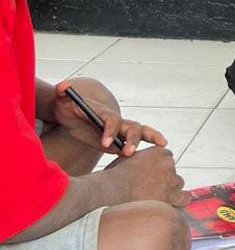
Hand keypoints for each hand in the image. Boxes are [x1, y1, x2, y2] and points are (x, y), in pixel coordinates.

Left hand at [52, 79, 166, 155]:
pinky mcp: (115, 142)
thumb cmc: (68, 105)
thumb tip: (63, 86)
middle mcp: (115, 122)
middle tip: (127, 153)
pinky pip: (131, 146)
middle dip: (135, 139)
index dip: (111, 131)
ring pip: (141, 133)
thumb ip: (62, 91)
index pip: (113, 120)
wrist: (73, 111)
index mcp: (103, 113)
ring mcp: (118, 132)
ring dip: (150, 139)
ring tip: (156, 151)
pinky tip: (144, 162)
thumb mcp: (62, 98)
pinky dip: (141, 152)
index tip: (105, 144)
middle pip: (134, 127)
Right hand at [109, 146, 190, 206]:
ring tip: (161, 198)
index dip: (159, 167)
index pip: (167, 158)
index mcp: (158, 152)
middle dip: (166, 179)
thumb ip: (138, 160)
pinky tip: (173, 205)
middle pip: (173, 171)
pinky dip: (179, 201)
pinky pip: (184, 198)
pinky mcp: (171, 195)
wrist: (112, 190)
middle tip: (154, 188)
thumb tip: (136, 162)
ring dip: (172, 190)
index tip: (153, 174)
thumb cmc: (114, 177)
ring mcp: (170, 179)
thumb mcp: (125, 160)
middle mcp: (167, 164)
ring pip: (179, 184)